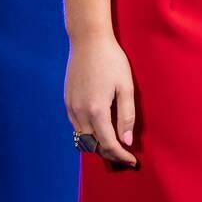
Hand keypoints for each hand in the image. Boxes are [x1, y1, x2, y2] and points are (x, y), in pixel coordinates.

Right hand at [65, 32, 138, 167]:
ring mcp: (71, 108)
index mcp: (96, 110)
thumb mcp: (126, 85)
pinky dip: (88, 134)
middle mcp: (80, 113)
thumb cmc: (112, 60)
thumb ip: (126, 115)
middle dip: (109, 155)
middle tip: (125, 157)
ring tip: (115, 146)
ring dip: (98, 146)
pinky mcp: (67, 102)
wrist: (88, 40)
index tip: (133, 161)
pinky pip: (76, 127)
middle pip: (93, 146)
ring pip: (82, 139)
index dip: (121, 156)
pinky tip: (100, 129)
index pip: (108, 144)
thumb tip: (127, 140)